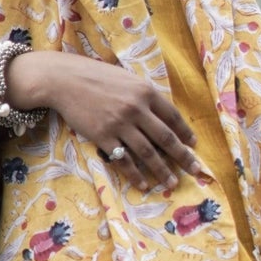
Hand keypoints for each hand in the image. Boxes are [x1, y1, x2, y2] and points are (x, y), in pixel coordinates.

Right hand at [9, 51, 204, 191]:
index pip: (173, 116)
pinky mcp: (103, 136)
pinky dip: (135, 174)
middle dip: (183, 157)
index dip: (185, 133)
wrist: (65, 79)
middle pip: (166, 138)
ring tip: (172, 183)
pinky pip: (123, 160)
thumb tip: (162, 114)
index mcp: (145, 92)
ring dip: (162, 170)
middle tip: (195, 170)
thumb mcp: (127, 79)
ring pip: (148, 153)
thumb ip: (144, 95)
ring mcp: (120, 124)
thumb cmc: (96, 76)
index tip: (193, 145)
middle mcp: (136, 109)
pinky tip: (143, 184)